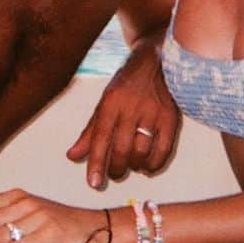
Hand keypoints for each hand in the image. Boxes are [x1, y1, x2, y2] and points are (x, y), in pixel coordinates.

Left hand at [68, 41, 179, 187]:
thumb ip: (90, 131)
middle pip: (121, 148)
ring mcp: (153, 111)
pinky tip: (148, 167)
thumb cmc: (127, 82)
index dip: (96, 163)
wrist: (157, 58)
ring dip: (134, 166)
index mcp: (111, 101)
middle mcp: (131, 106)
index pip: (100, 137)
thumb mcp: (104, 101)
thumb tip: (72, 156)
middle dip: (115, 168)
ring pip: (141, 151)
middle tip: (113, 174)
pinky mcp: (171, 117)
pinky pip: (163, 149)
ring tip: (130, 166)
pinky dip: (154, 164)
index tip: (93, 184)